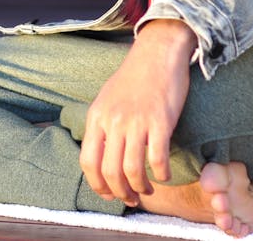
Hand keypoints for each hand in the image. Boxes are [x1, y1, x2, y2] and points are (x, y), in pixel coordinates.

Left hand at [79, 20, 196, 205]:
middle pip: (110, 171)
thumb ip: (102, 125)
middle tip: (129, 198)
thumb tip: (101, 155)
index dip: (97, 184)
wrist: (157, 53)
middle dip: (119, 193)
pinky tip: (164, 175)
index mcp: (97, 116)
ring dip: (140, 188)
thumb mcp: (107, 99)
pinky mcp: (160, 120)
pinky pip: (157, 158)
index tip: (108, 194)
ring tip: (147, 189)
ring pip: (132, 170)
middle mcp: (113, 120)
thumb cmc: (134, 77)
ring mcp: (136, 121)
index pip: (87, 161)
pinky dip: (161, 174)